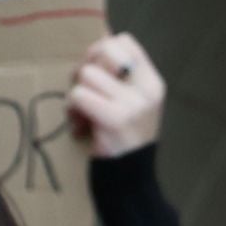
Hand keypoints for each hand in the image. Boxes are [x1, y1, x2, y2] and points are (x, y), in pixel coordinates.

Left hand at [65, 33, 166, 159]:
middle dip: (85, 68)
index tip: (94, 71)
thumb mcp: (131, 106)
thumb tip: (95, 42)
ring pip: (87, 75)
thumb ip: (118, 78)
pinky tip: (79, 126)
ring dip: (76, 94)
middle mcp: (147, 90)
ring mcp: (134, 104)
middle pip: (104, 51)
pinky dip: (72, 110)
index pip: (125, 41)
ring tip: (82, 115)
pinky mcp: (115, 119)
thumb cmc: (124, 142)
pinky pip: (79, 95)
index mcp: (153, 83)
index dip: (101, 50)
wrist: (131, 183)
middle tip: (83, 90)